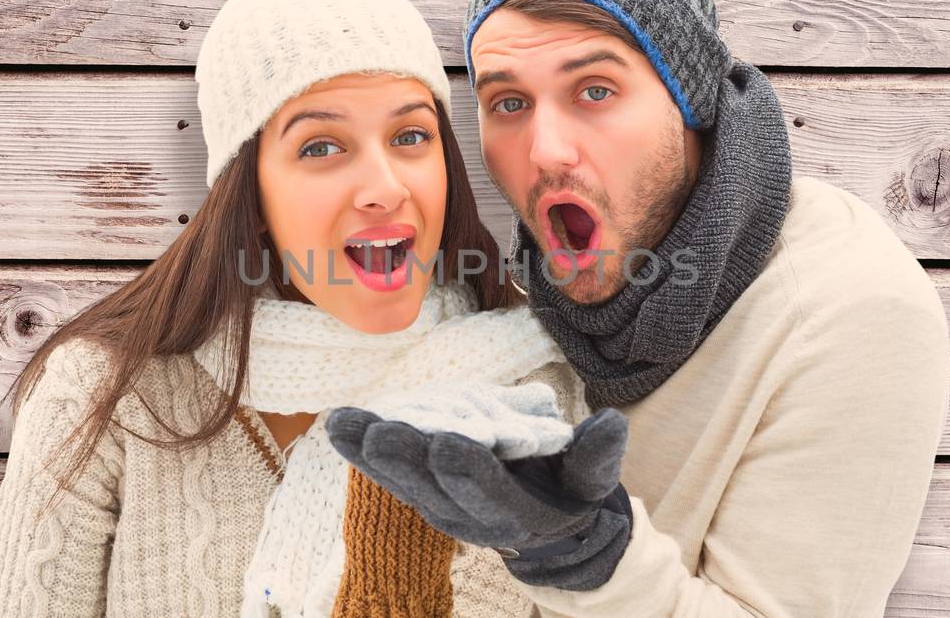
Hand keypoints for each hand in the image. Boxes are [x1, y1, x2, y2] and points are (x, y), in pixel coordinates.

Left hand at [326, 406, 634, 590]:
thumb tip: (610, 423)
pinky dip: (363, 449)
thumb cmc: (570, 491)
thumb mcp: (592, 478)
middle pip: (432, 486)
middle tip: (381, 432)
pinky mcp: (418, 492)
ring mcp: (438, 506)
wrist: (544, 525)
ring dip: (372, 452)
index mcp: (516, 510)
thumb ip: (597, 454)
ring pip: (402, 479)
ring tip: (345, 423)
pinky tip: (340, 424)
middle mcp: (470, 515)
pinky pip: (387, 472)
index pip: (488, 490)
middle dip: (406, 458)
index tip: (449, 444)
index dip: (468, 469)